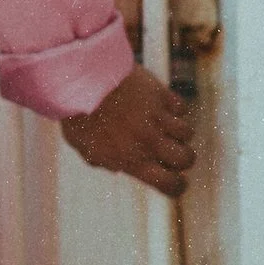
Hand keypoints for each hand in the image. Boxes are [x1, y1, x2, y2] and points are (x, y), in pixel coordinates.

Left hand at [60, 67, 195, 196]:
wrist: (80, 78)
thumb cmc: (76, 113)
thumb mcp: (83, 146)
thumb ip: (102, 160)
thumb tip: (117, 168)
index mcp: (132, 160)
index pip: (169, 184)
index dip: (177, 186)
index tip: (177, 180)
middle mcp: (149, 141)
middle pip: (186, 159)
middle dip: (184, 158)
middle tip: (172, 150)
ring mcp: (156, 117)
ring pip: (187, 133)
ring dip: (179, 132)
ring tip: (164, 125)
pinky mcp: (160, 94)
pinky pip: (180, 107)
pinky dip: (175, 108)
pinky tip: (161, 106)